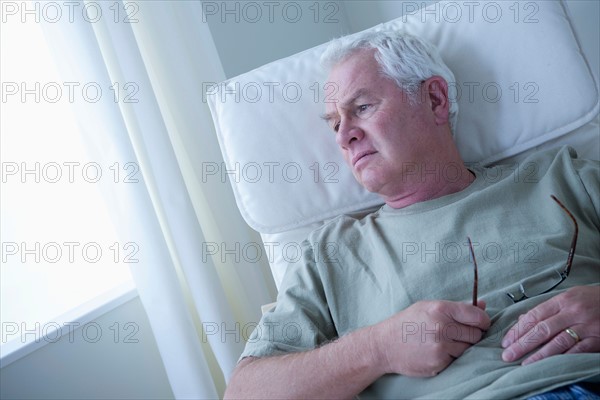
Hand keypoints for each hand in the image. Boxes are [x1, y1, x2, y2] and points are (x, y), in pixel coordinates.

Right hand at [370, 300, 489, 376]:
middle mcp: (442, 327)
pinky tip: (436, 351)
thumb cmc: (407, 323)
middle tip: (459, 334)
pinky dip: (451, 357)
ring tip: (444, 342)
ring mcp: (441, 347)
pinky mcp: (439, 363)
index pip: (477, 316)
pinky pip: (456, 360)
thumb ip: (456, 307)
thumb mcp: (428, 307)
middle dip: (471, 334)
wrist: (384, 345)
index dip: (483, 321)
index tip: (481, 323)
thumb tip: (484, 305)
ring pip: (468, 349)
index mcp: (440, 309)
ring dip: (461, 347)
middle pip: (476, 334)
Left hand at [501, 285, 599, 364]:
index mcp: (563, 300)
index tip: (506, 341)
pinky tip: (548, 365)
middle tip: (508, 354)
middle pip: (541, 329)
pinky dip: (560, 358)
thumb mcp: (570, 297)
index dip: (518, 329)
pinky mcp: (597, 339)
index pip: (534, 315)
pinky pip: (576, 351)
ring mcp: (586, 326)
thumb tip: (523, 320)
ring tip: (524, 364)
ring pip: (557, 342)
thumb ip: (548, 308)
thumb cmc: (592, 300)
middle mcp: (572, 312)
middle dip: (522, 343)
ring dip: (538, 355)